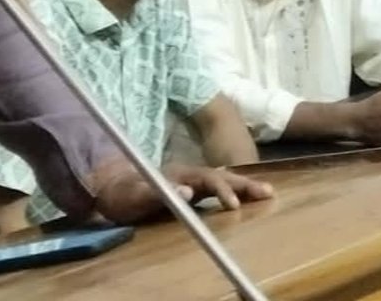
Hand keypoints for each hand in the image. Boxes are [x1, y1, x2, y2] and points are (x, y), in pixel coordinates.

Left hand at [93, 161, 273, 222]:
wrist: (112, 188)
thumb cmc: (123, 194)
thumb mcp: (136, 196)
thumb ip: (160, 192)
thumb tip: (188, 191)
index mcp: (182, 173)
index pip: (209, 179)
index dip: (223, 190)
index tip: (234, 205)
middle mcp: (191, 174)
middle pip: (223, 176)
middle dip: (245, 185)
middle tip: (268, 193)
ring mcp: (192, 181)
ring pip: (223, 180)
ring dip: (244, 186)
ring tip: (266, 193)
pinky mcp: (191, 190)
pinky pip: (218, 188)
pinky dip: (234, 190)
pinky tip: (244, 197)